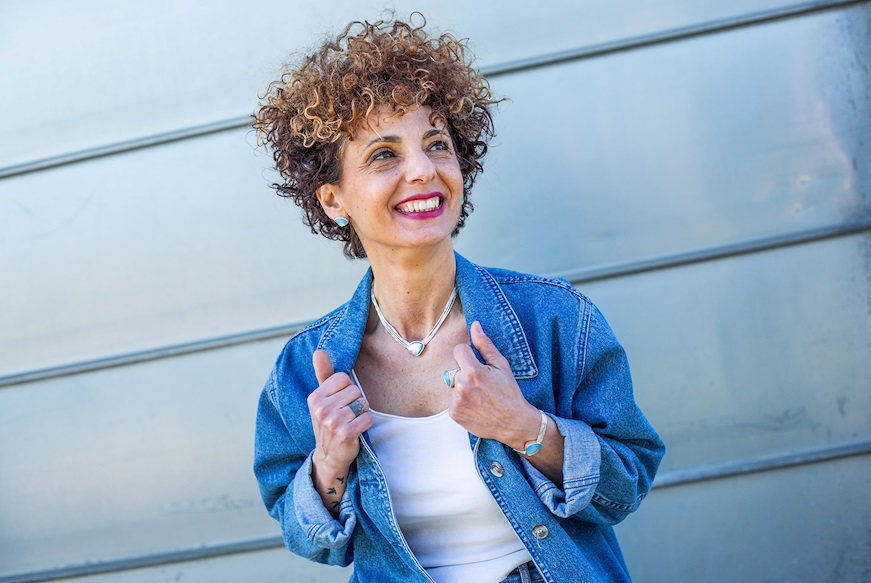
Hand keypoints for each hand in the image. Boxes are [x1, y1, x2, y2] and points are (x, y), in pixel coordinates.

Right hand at [308, 350, 371, 474]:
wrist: (329, 455)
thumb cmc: (329, 421)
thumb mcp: (323, 398)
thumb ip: (323, 374)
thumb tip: (318, 351)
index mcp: (314, 398)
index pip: (343, 378)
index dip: (347, 389)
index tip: (339, 402)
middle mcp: (321, 409)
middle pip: (355, 390)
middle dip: (355, 401)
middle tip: (345, 415)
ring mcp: (333, 422)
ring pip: (362, 404)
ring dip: (361, 413)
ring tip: (350, 422)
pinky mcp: (346, 434)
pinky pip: (367, 418)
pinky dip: (365, 423)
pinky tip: (356, 430)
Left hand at [449, 321, 539, 449]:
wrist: (513, 423)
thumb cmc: (510, 393)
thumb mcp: (502, 366)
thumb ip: (485, 345)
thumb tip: (475, 325)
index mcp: (472, 371)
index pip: (458, 350)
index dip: (468, 354)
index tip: (478, 363)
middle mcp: (461, 385)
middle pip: (455, 367)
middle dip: (465, 371)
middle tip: (482, 383)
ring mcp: (456, 400)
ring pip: (453, 384)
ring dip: (462, 387)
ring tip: (479, 395)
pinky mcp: (454, 413)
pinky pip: (452, 399)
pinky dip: (461, 401)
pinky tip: (475, 405)